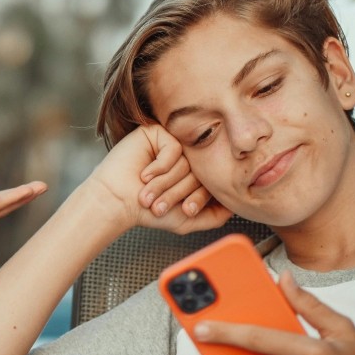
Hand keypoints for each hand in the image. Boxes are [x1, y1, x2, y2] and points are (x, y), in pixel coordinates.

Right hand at [84, 124, 230, 234]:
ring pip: (187, 161)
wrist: (118, 202)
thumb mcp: (187, 220)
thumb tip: (236, 205)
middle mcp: (184, 157)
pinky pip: (174, 148)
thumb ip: (215, 216)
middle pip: (201, 171)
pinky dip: (160, 167)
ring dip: (166, 182)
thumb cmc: (147, 211)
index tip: (185, 211)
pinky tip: (145, 173)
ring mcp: (171, 144)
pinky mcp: (156, 133)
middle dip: (179, 192)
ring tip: (148, 191)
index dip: (198, 198)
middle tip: (161, 204)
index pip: (211, 181)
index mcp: (191, 174)